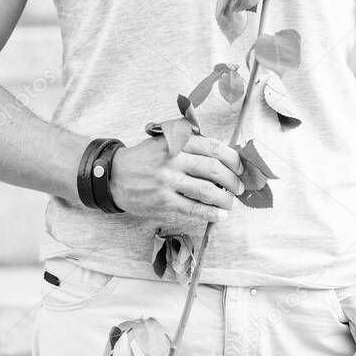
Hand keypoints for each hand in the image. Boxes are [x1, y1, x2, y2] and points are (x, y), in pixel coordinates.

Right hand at [109, 134, 244, 224]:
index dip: (233, 158)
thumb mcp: (164, 140)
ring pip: (207, 190)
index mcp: (177, 142)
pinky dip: (211, 213)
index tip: (241, 167)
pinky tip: (220, 215)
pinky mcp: (163, 201)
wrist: (114, 175)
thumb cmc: (145, 158)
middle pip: (214, 169)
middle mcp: (174, 159)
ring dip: (225, 198)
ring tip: (231, 202)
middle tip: (239, 187)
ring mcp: (168, 181)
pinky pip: (193, 208)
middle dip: (233, 180)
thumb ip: (189, 142)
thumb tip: (222, 155)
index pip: (213, 148)